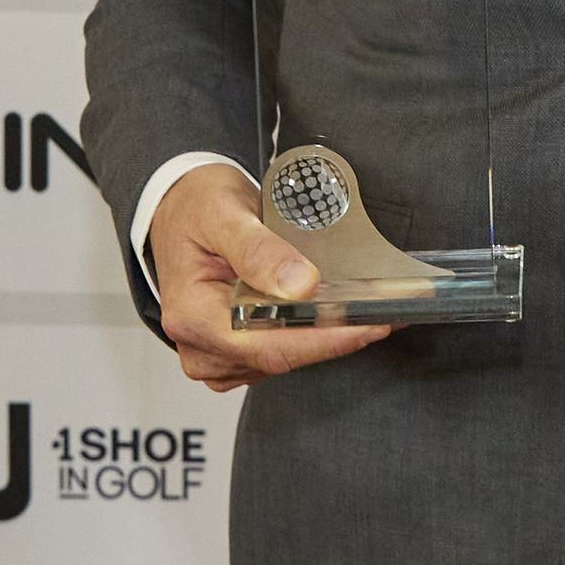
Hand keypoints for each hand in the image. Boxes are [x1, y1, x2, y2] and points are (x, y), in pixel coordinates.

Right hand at [152, 162, 395, 392]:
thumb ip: (259, 250)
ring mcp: (214, 353)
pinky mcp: (230, 351)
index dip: (323, 341)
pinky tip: (338, 316)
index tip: (367, 325)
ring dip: (326, 338)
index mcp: (192, 316)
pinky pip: (276, 353)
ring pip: (282, 359)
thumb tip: (300, 285)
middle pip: (280, 357)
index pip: (267, 346)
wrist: (177, 205)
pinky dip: (310, 337)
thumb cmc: (195, 206)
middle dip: (336, 338)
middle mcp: (199, 345)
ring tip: (370, 312)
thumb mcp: (224, 213)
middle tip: (387, 315)